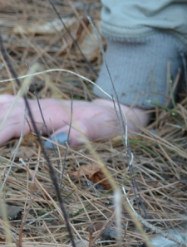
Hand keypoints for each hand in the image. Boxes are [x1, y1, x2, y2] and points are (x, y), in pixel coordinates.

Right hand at [0, 95, 149, 146]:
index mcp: (50, 112)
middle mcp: (36, 106)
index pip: (17, 121)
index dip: (0, 132)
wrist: (115, 111)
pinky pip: (6, 106)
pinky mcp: (30, 111)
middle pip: (4, 112)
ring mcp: (32, 107)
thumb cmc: (109, 122)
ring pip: (3, 106)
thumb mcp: (104, 128)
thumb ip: (84, 133)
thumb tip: (59, 141)